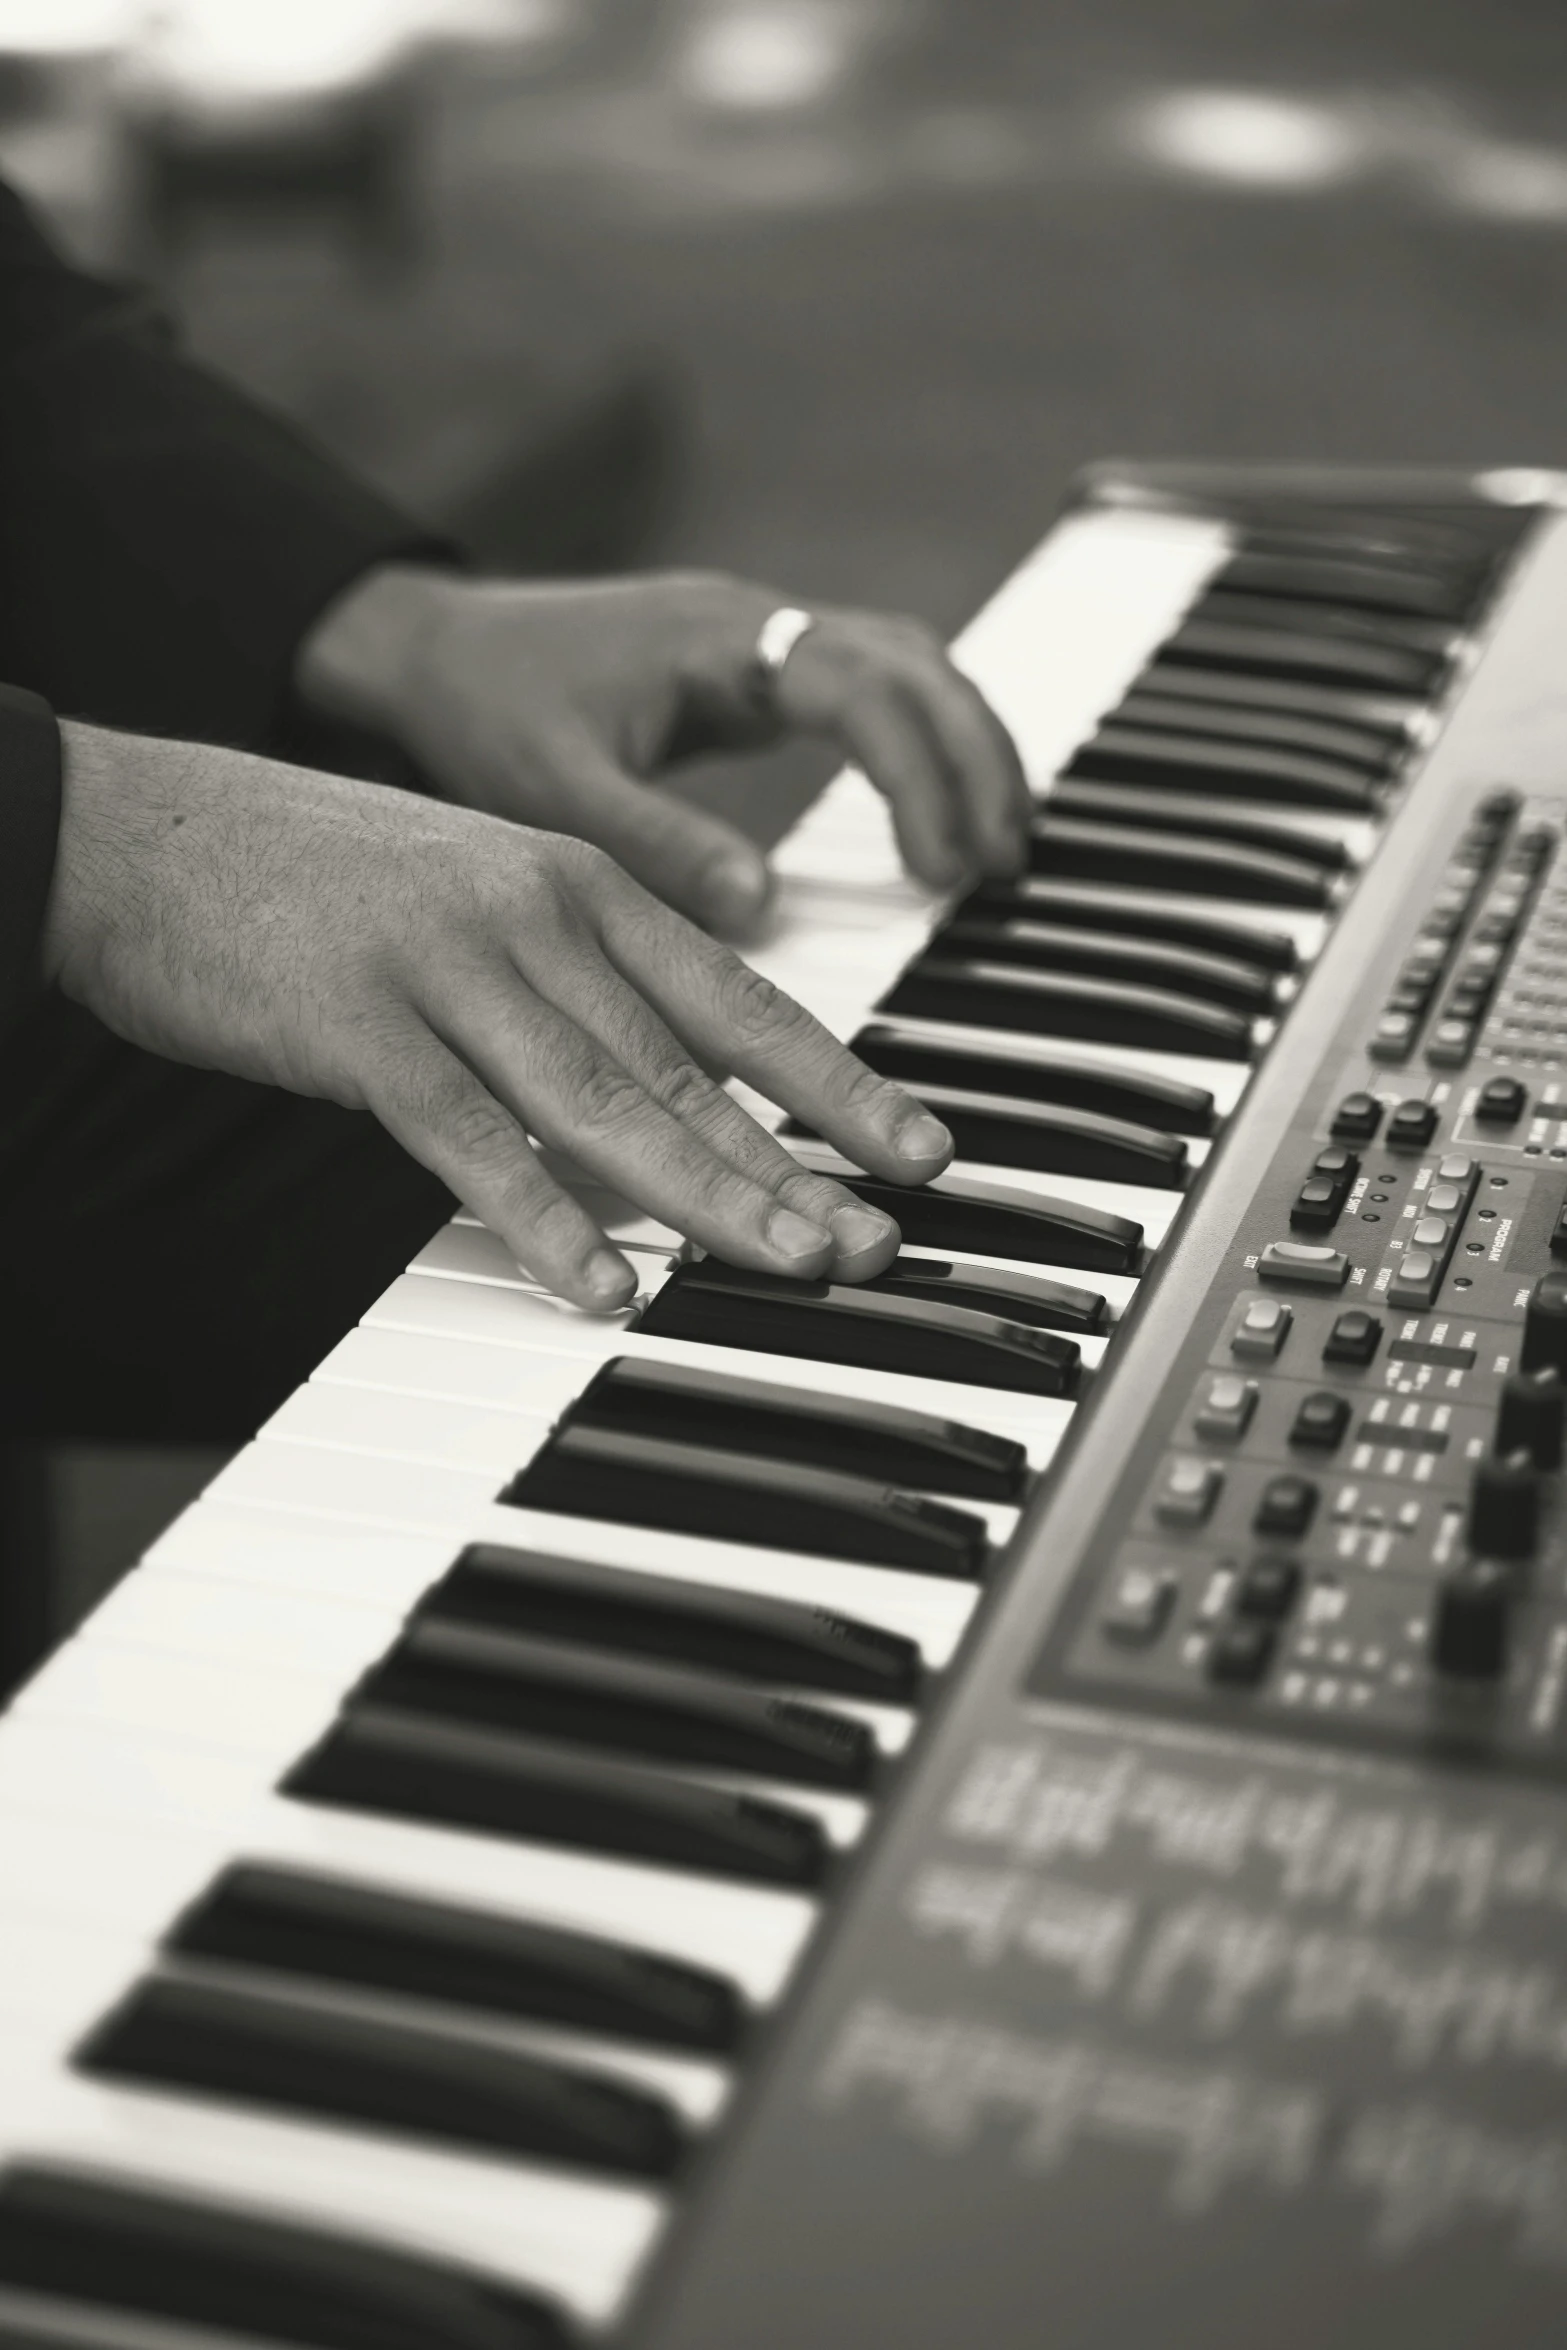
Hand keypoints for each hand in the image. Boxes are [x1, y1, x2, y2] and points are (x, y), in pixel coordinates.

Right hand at [44, 724, 954, 1308]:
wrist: (148, 827)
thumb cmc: (320, 880)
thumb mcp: (474, 901)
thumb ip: (573, 986)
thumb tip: (666, 1093)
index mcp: (577, 885)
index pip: (740, 998)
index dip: (840, 1080)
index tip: (919, 1150)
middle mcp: (535, 916)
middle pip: (692, 1063)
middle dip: (799, 1161)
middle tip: (879, 1243)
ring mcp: (448, 966)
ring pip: (606, 1098)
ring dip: (708, 1193)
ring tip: (790, 1266)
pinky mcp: (357, 1025)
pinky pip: (468, 1137)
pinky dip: (540, 1218)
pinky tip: (604, 1284)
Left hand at [296, 566, 1029, 934]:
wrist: (438, 649)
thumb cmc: (487, 710)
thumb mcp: (556, 792)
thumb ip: (658, 846)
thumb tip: (768, 907)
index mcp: (719, 638)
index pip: (863, 688)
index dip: (919, 776)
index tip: (940, 866)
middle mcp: (758, 619)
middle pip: (917, 665)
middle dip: (974, 762)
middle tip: (998, 867)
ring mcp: (765, 632)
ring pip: (911, 666)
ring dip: (964, 746)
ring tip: (993, 848)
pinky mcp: (759, 662)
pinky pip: (875, 685)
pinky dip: (923, 741)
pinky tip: (936, 810)